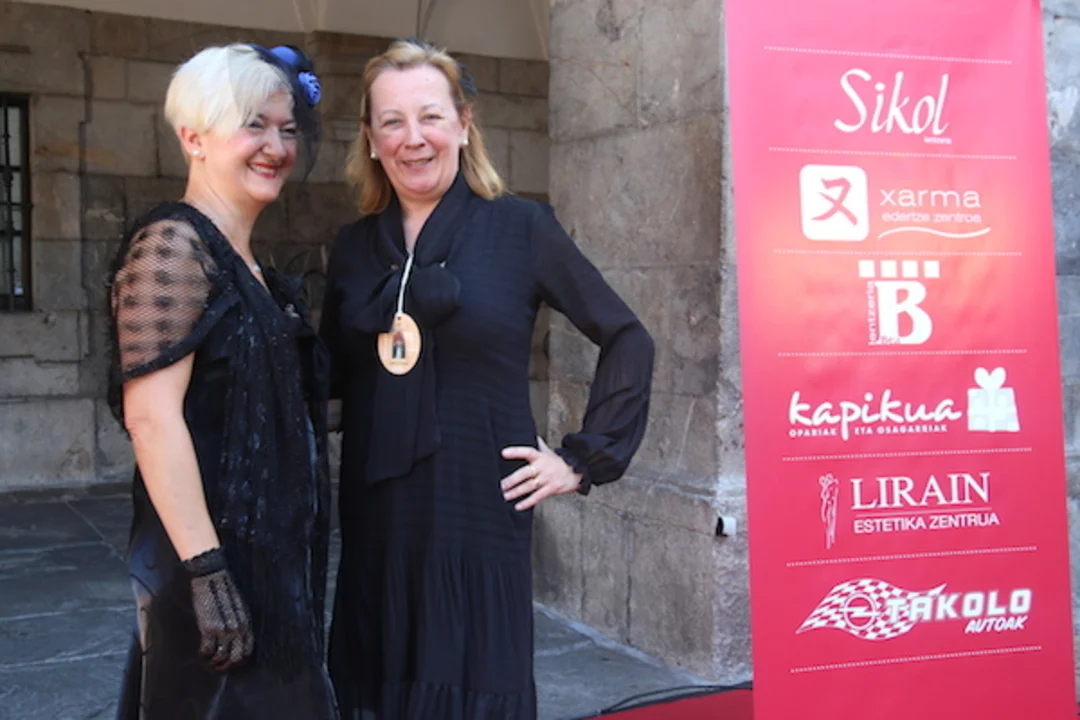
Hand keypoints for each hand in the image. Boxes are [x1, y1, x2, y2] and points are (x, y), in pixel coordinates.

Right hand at [183, 548, 253, 671]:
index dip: (240, 660)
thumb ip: (240, 622)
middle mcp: (237, 627)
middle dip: (227, 665)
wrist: (212, 575)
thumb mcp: (239, 606)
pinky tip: (201, 652)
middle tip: (218, 666)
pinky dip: (203, 655)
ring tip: (209, 660)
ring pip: (221, 656)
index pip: (248, 649)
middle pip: (236, 657)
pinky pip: (207, 650)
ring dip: (214, 662)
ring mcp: (223, 628)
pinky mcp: (208, 627)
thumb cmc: (224, 589)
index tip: (231, 662)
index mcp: (246, 621)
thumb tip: (237, 638)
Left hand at [500, 437, 581, 510]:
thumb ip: (539, 445)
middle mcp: (543, 467)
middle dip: (512, 480)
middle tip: (501, 485)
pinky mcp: (552, 489)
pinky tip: (518, 506)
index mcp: (540, 457)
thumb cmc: (560, 462)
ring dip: (516, 492)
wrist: (578, 471)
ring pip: (529, 486)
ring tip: (505, 496)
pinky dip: (527, 502)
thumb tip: (531, 434)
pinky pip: (537, 496)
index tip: (503, 453)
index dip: (515, 452)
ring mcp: (547, 479)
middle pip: (525, 473)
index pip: (527, 451)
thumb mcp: (549, 452)